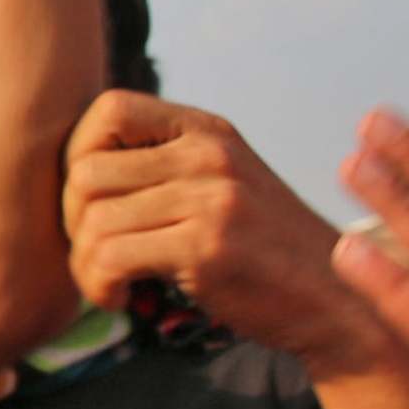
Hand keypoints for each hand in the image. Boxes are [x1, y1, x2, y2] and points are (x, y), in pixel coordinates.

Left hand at [62, 93, 372, 368]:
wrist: (335, 299)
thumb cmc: (262, 251)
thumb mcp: (222, 186)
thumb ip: (164, 168)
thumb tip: (74, 169)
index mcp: (207, 131)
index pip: (107, 109)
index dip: (77, 156)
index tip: (91, 204)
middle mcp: (208, 153)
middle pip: (85, 172)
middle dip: (73, 222)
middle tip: (97, 254)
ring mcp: (210, 197)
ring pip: (92, 221)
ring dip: (85, 266)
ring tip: (111, 285)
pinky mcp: (205, 245)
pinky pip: (110, 257)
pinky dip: (101, 286)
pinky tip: (124, 299)